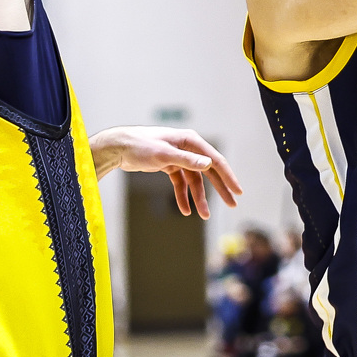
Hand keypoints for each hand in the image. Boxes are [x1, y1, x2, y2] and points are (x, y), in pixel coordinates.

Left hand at [88, 126, 243, 218]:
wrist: (119, 148)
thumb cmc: (140, 146)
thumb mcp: (164, 154)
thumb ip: (187, 160)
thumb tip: (209, 164)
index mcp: (191, 141)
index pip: (215, 161)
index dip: (228, 177)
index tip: (238, 191)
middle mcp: (188, 148)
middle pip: (209, 171)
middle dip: (220, 189)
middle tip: (232, 204)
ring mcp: (179, 157)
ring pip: (195, 181)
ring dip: (199, 198)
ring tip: (204, 215)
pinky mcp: (169, 165)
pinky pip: (181, 183)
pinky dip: (183, 196)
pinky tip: (185, 210)